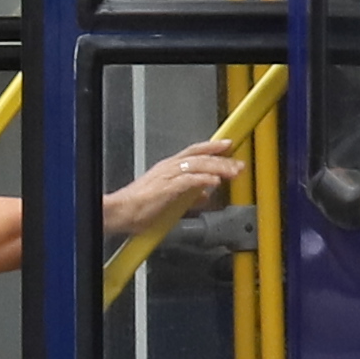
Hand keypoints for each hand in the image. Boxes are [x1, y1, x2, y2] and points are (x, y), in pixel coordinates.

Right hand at [97, 139, 242, 244]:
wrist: (121, 212)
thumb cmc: (140, 208)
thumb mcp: (170, 200)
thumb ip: (189, 196)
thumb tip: (205, 195)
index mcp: (168, 167)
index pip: (194, 152)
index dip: (212, 147)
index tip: (228, 145)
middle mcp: (169, 167)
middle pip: (200, 157)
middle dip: (222, 159)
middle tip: (238, 164)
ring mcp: (168, 176)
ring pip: (198, 165)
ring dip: (218, 168)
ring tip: (233, 172)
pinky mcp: (166, 187)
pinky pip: (189, 180)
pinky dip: (204, 180)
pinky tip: (215, 182)